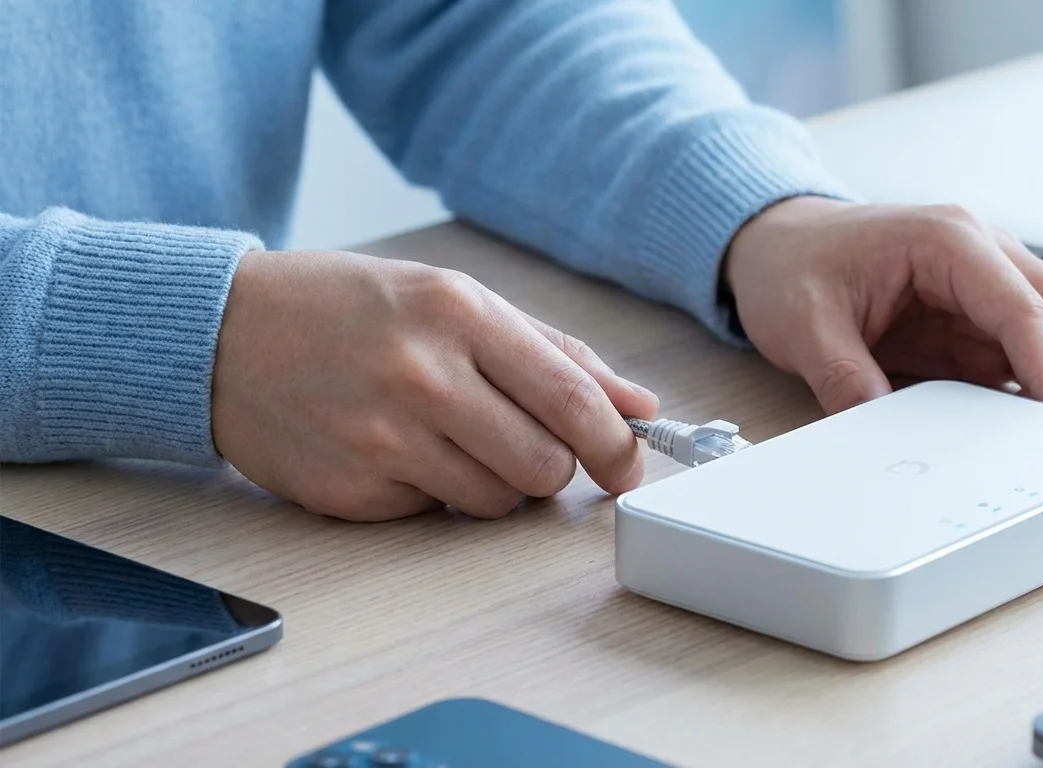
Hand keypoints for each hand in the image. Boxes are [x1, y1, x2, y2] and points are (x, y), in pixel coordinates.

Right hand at [211, 250, 657, 521]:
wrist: (221, 335)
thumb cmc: (349, 310)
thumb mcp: (452, 299)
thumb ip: (552, 353)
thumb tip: (639, 405)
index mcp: (458, 312)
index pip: (572, 399)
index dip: (617, 444)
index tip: (629, 464)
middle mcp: (421, 374)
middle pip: (544, 465)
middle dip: (550, 466)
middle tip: (520, 442)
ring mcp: (381, 439)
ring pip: (496, 501)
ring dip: (493, 483)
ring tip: (447, 436)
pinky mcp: (350, 490)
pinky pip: (435, 514)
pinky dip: (433, 493)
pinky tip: (395, 449)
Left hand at [724, 197, 1042, 414]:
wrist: (778, 244)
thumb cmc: (793, 265)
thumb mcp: (803, 324)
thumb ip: (843, 376)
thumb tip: (879, 429)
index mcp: (948, 240)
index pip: (1026, 307)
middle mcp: (985, 253)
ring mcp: (989, 285)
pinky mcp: (979, 318)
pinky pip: (1029, 354)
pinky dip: (1036, 390)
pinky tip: (1015, 429)